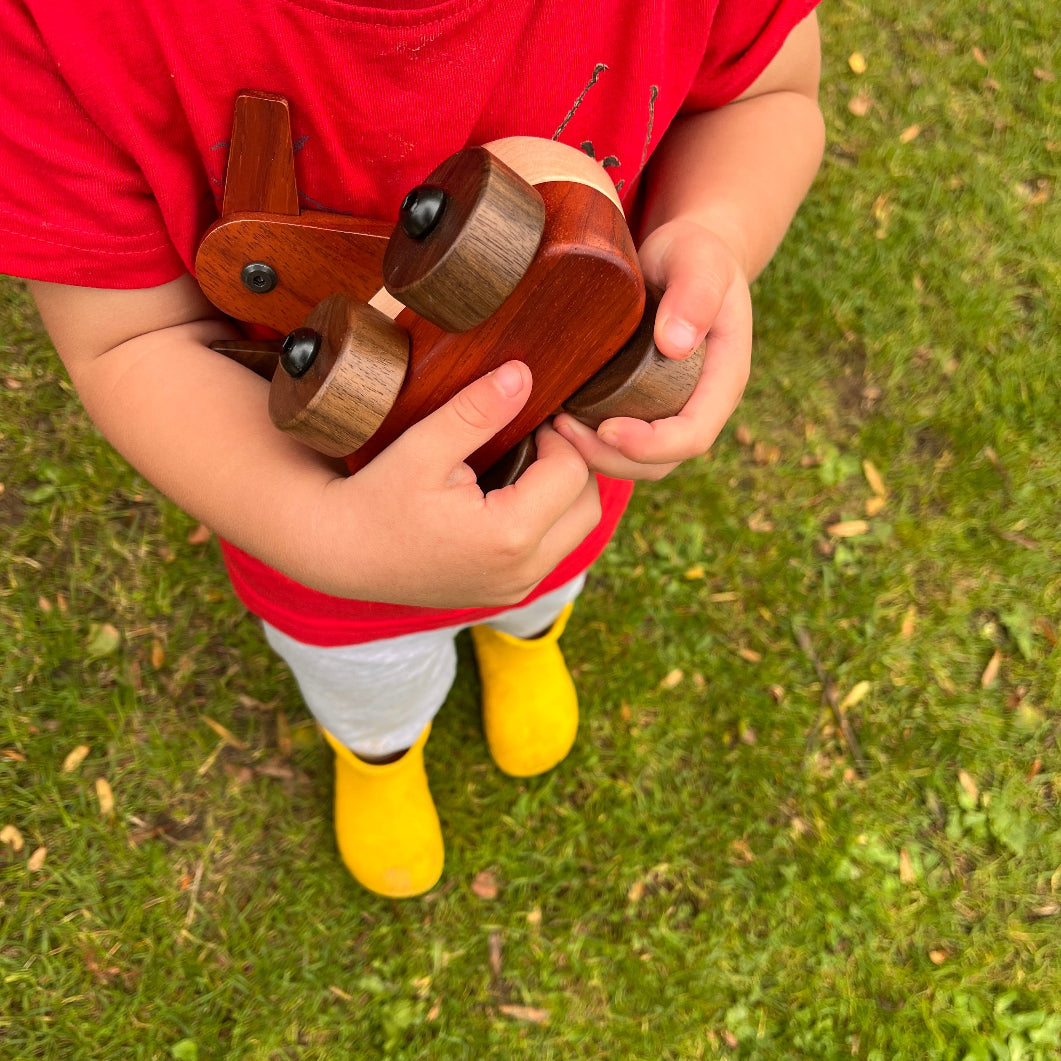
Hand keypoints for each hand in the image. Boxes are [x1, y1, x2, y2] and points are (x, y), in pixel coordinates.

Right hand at [307, 361, 600, 607]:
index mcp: (508, 537)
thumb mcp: (424, 447)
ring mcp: (514, 589)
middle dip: (573, 466)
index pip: (571, 472)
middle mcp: (521, 573)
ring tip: (528, 460)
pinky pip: (549, 552)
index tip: (531, 417)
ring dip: (564, 494)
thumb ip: (478, 410)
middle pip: (587, 508)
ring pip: (574, 533)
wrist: (338, 551)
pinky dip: (546, 520)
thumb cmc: (375, 497)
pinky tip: (513, 492)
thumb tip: (524, 374)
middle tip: (539, 436)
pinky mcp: (504, 594)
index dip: (559, 436)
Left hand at [553, 219, 751, 479]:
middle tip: (561, 432)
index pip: (694, 434)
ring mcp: (668, 411)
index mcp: (722, 379)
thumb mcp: (699, 259)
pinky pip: (616, 444)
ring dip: (592, 455)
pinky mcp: (640, 409)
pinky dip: (585, 443)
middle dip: (610, 457)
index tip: (607, 429)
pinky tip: (551, 421)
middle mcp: (698, 405)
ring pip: (634, 461)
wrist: (680, 256)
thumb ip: (694, 293)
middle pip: (659, 461)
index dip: (652, 444)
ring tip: (551, 429)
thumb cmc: (693, 253)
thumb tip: (676, 343)